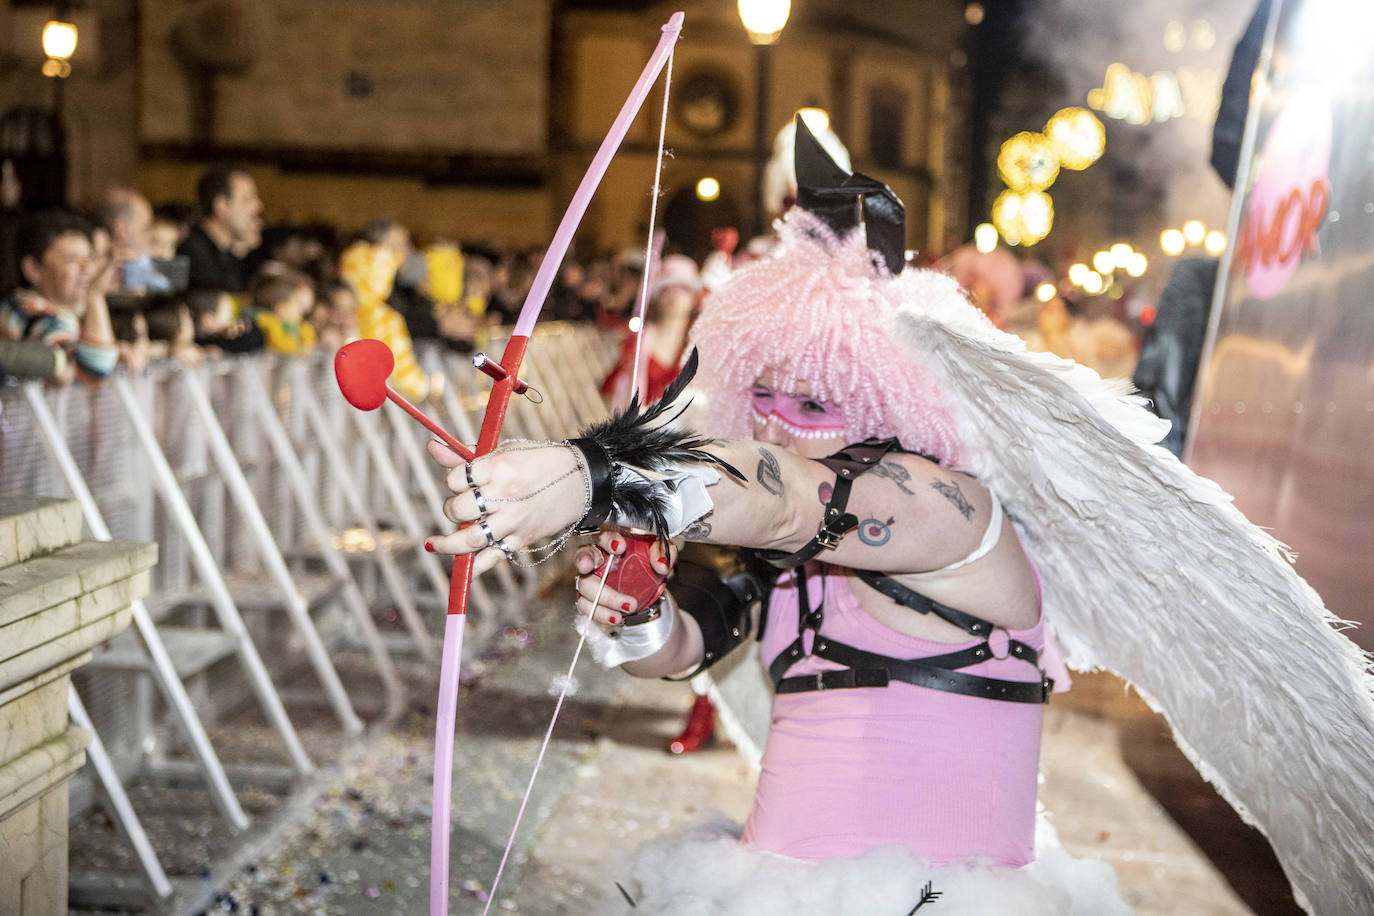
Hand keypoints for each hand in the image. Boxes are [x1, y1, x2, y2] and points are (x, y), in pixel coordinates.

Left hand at [426, 440, 585, 555]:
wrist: (581, 480)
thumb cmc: (540, 461)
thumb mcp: (506, 451)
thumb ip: (467, 455)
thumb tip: (432, 447)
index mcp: (499, 467)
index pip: (456, 479)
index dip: (453, 481)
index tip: (461, 482)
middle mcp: (505, 495)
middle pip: (458, 509)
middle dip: (451, 509)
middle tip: (458, 508)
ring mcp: (513, 520)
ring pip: (469, 539)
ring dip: (447, 544)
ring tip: (433, 544)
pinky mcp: (522, 539)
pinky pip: (491, 558)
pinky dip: (472, 569)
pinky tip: (460, 571)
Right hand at [572, 530, 674, 625]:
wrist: (647, 586)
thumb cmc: (648, 562)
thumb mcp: (660, 553)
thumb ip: (663, 552)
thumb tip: (661, 565)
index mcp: (612, 542)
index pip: (604, 535)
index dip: (608, 540)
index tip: (620, 547)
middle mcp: (597, 558)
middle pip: (584, 556)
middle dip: (584, 561)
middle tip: (588, 567)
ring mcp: (590, 579)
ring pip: (585, 585)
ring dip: (606, 598)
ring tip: (630, 606)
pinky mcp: (589, 598)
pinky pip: (585, 606)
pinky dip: (601, 614)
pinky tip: (617, 617)